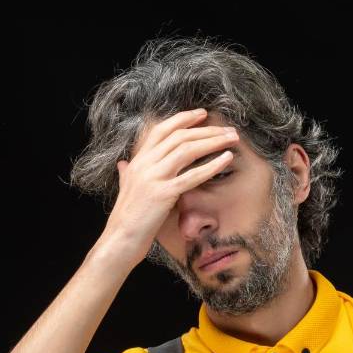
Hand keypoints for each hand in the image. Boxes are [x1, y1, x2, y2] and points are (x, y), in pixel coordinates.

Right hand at [100, 107, 238, 265]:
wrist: (120, 239)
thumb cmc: (126, 218)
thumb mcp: (124, 189)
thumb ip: (126, 174)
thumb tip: (122, 164)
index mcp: (137, 161)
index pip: (161, 130)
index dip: (183, 119)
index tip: (202, 114)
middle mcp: (144, 165)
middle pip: (179, 137)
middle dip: (207, 129)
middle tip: (228, 129)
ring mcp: (153, 178)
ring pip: (187, 150)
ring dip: (213, 141)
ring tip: (232, 139)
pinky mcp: (163, 194)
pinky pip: (192, 176)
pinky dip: (212, 165)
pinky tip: (227, 159)